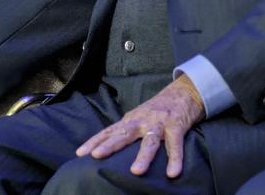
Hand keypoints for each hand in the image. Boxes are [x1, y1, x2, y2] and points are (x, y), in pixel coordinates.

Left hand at [75, 75, 204, 177]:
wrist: (184, 91)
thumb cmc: (158, 109)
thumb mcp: (138, 117)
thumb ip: (126, 130)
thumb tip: (107, 145)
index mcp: (131, 120)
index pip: (110, 131)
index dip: (95, 141)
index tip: (80, 153)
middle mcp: (142, 121)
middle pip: (124, 134)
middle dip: (110, 145)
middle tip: (96, 156)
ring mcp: (159, 123)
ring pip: (150, 141)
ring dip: (143, 156)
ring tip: (135, 171)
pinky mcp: (176, 126)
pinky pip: (175, 144)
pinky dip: (175, 159)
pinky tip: (172, 173)